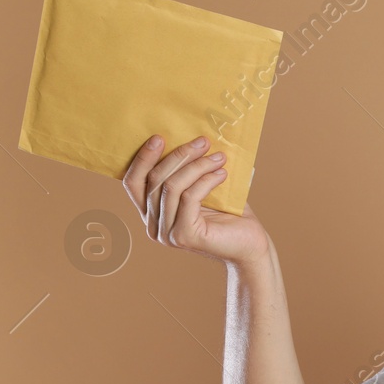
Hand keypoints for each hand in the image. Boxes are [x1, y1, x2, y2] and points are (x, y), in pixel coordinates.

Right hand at [122, 134, 270, 264]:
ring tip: (218, 157)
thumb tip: (188, 138)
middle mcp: (154, 226)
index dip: (142, 158)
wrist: (251, 246)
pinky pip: (189, 197)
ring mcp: (167, 233)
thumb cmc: (229, 216)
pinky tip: (222, 173)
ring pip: (172, 186)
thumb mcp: (203, 189)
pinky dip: (205, 180)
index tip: (159, 137)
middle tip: (202, 141)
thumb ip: (188, 172)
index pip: (133, 183)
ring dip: (196, 166)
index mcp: (151, 214)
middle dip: (178, 155)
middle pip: (154, 181)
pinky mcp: (184, 235)